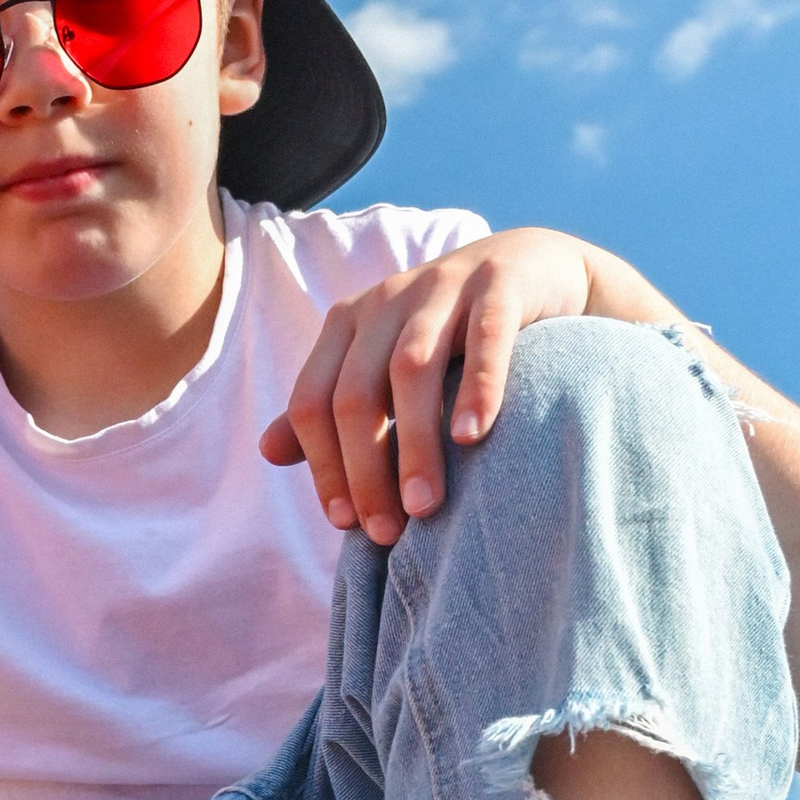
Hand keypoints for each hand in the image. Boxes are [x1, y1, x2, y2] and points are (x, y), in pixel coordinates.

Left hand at [259, 227, 596, 545]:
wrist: (533, 267)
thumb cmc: (451, 336)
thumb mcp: (384, 366)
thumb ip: (331, 409)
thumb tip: (266, 452)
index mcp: (349, 324)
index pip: (313, 402)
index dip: (323, 466)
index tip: (346, 524)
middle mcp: (387, 301)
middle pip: (356, 393)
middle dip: (365, 470)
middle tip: (387, 531)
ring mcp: (444, 285)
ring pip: (413, 369)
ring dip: (413, 444)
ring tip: (425, 506)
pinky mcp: (500, 283)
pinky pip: (485, 337)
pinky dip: (477, 387)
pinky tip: (472, 437)